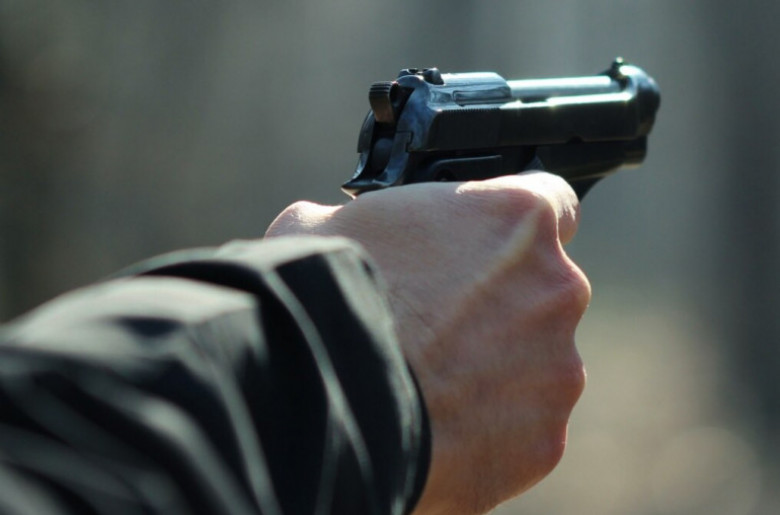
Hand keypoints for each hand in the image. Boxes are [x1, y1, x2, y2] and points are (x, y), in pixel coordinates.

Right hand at [265, 172, 590, 514]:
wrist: (326, 402)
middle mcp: (556, 290)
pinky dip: (490, 428)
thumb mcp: (330, 227)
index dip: (515, 230)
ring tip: (431, 384)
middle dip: (501, 307)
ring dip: (498, 370)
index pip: (552, 205)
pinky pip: (524, 427)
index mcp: (517, 220)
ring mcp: (557, 369)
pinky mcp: (544, 439)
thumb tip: (339, 223)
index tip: (490, 248)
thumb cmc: (326, 302)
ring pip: (537, 364)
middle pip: (542, 291)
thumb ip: (367, 217)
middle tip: (441, 327)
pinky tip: (438, 427)